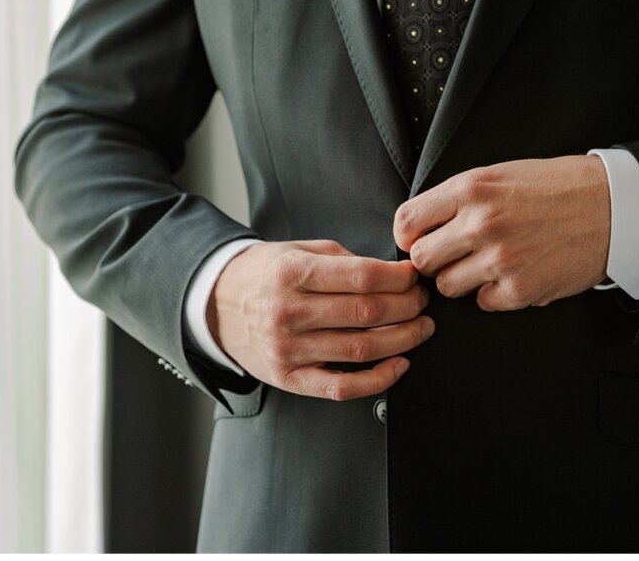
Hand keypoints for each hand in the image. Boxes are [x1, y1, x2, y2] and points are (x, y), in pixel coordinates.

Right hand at [208, 240, 433, 400]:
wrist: (217, 304)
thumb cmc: (263, 275)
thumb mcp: (297, 251)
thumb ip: (342, 260)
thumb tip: (391, 274)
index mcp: (292, 273)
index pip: (361, 277)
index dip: (398, 278)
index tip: (414, 277)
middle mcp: (288, 312)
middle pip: (368, 313)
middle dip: (408, 307)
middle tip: (422, 301)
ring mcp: (288, 349)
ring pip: (362, 350)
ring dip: (404, 340)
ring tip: (420, 328)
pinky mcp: (289, 378)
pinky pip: (341, 388)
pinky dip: (378, 380)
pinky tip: (398, 365)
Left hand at [393, 155, 610, 310]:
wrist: (613, 207)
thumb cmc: (555, 187)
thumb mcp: (499, 174)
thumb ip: (457, 198)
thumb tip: (418, 226)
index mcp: (470, 188)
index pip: (406, 221)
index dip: (408, 235)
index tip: (419, 239)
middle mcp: (481, 223)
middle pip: (421, 260)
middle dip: (433, 260)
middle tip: (453, 255)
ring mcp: (501, 259)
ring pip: (447, 286)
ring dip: (461, 279)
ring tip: (486, 264)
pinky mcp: (521, 289)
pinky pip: (482, 303)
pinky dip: (493, 294)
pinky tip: (513, 274)